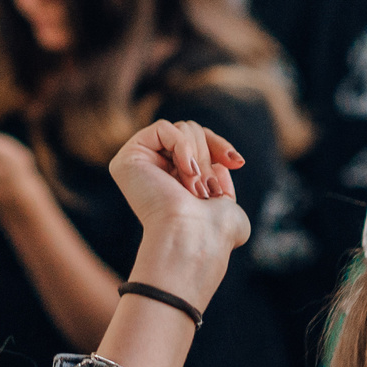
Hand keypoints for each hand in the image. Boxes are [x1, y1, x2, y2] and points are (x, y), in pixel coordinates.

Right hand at [108, 118, 248, 301]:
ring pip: (180, 129)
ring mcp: (139, 165)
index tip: (237, 162)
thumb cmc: (215, 232)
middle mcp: (155, 172)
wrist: (195, 238)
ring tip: (195, 187)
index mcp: (174, 182)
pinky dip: (182, 146)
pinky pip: (163, 128)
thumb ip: (222, 184)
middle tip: (206, 187)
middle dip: (208, 157)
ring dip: (198, 157)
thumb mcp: (228, 204)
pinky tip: (187, 170)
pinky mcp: (128, 157)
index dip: (219, 146)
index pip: (199, 144)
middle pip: (191, 131)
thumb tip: (218, 163)